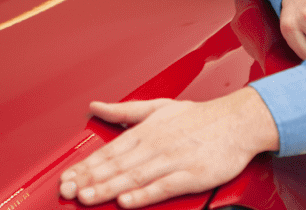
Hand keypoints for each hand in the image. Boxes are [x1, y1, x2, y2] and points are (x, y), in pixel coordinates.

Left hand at [58, 87, 278, 207]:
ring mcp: (172, 160)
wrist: (238, 121)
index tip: (67, 177)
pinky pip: (163, 186)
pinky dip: (144, 194)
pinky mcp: (191, 175)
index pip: (108, 151)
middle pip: (116, 165)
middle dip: (89, 180)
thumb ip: (124, 111)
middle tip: (67, 191)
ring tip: (87, 197)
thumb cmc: (199, 118)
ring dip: (108, 188)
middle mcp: (155, 145)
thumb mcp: (157, 107)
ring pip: (134, 176)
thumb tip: (96, 106)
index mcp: (146, 130)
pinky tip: (127, 200)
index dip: (86, 166)